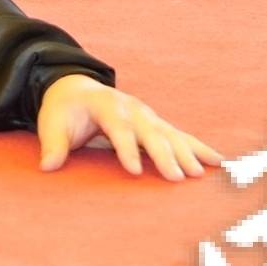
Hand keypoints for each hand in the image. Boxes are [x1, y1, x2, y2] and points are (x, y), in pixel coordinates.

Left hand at [36, 73, 223, 179]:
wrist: (76, 89)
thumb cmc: (64, 111)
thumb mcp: (52, 123)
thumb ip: (53, 144)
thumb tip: (47, 166)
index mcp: (105, 105)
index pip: (117, 127)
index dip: (125, 148)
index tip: (134, 170)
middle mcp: (131, 108)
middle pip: (150, 131)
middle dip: (163, 154)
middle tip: (175, 177)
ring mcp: (147, 115)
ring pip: (170, 134)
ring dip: (186, 154)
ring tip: (198, 175)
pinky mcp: (157, 125)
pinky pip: (182, 137)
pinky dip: (199, 149)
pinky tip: (219, 162)